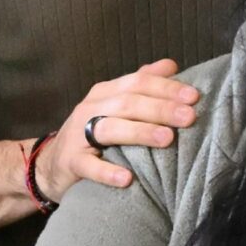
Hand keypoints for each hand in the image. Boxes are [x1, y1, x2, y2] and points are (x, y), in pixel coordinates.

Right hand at [41, 59, 199, 199]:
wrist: (51, 163)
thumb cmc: (93, 132)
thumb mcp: (115, 105)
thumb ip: (142, 84)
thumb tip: (172, 66)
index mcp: (105, 92)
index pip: (137, 82)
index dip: (166, 88)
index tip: (194, 96)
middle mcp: (91, 109)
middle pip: (128, 103)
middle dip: (161, 109)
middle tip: (189, 117)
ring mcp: (78, 135)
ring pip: (110, 130)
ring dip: (140, 133)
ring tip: (166, 139)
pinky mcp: (71, 162)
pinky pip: (89, 166)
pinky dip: (107, 172)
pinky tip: (127, 178)